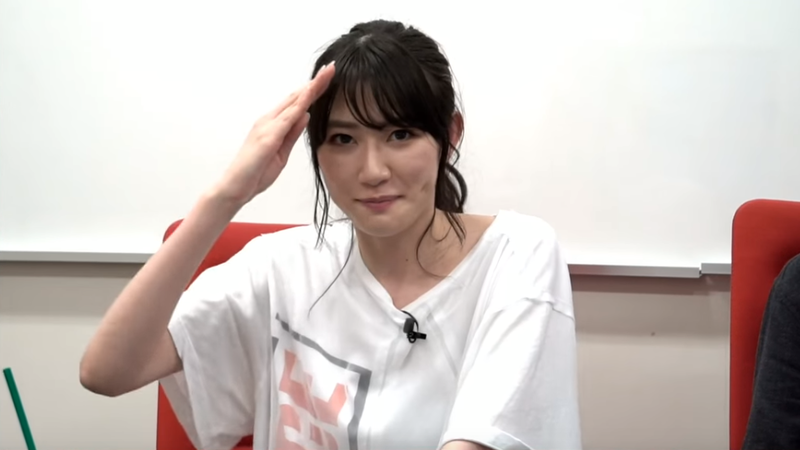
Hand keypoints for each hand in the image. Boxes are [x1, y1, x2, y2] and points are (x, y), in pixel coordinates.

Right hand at [211, 62, 335, 206]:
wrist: (235, 187)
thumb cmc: (255, 172)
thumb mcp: (282, 152)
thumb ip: (292, 133)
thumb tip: (305, 116)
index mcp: (273, 125)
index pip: (296, 103)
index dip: (312, 90)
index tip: (326, 79)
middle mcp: (269, 120)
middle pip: (296, 97)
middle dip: (314, 82)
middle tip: (331, 68)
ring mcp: (267, 126)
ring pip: (293, 101)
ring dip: (310, 87)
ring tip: (326, 73)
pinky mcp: (268, 136)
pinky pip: (287, 116)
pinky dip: (300, 103)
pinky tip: (310, 93)